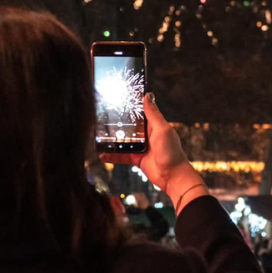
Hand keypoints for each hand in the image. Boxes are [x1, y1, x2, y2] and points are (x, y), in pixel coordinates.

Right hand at [101, 93, 206, 213]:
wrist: (172, 176)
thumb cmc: (171, 152)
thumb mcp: (162, 130)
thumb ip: (153, 114)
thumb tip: (148, 95)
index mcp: (154, 125)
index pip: (140, 112)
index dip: (131, 106)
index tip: (118, 99)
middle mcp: (147, 135)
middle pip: (129, 126)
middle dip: (118, 123)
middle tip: (102, 118)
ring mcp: (141, 147)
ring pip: (123, 141)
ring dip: (113, 140)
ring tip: (99, 136)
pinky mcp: (136, 159)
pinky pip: (121, 156)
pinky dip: (112, 156)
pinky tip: (102, 154)